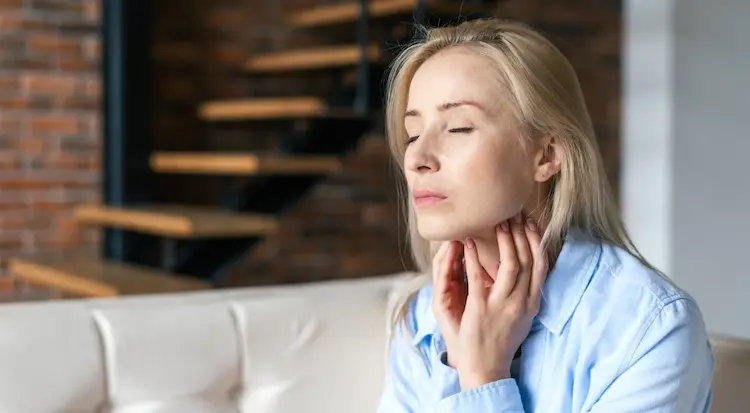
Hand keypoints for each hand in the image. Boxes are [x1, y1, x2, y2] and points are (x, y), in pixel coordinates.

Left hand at [432, 214, 547, 390]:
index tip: (530, 221)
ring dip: (505, 240)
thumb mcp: (522, 317)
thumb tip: (528, 270)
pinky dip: (473, 257)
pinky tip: (467, 243)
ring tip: (496, 223)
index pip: (541, 265)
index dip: (537, 240)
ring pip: (511, 264)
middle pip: (528, 260)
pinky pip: (478, 277)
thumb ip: (526, 293)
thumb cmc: (501, 342)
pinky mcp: (481, 309)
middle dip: (522, 233)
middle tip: (513, 213)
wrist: (486, 370)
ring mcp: (502, 305)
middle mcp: (522, 302)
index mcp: (532, 303)